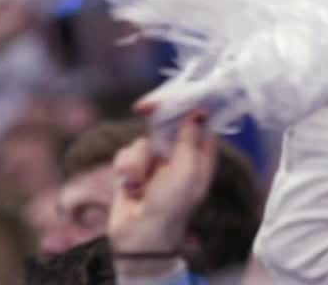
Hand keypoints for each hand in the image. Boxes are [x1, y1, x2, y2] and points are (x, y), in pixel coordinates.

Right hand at [108, 113, 217, 277]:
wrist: (140, 236)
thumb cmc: (171, 206)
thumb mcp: (187, 170)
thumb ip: (189, 139)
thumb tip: (198, 112)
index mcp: (200, 156)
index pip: (200, 122)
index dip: (191, 105)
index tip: (181, 92)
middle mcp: (179, 156)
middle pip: (169, 123)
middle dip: (156, 119)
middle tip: (144, 107)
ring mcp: (156, 163)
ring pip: (144, 139)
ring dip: (138, 160)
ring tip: (138, 184)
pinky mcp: (135, 169)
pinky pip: (127, 153)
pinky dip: (126, 168)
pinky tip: (130, 187)